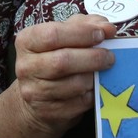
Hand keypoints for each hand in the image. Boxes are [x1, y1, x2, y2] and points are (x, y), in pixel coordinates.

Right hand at [12, 14, 117, 135]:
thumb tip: (106, 26)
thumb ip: (83, 26)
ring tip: (102, 72)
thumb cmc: (53, 61)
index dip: (82, 33)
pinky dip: (92, 95)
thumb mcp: (63, 37)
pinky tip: (95, 88)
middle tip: (110, 57)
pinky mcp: (49, 112)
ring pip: (74, 84)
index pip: (53, 34)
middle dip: (93, 58)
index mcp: (27, 41)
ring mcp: (35, 92)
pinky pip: (79, 103)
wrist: (36, 102)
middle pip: (63, 61)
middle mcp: (26, 66)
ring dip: (94, 78)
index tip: (103, 34)